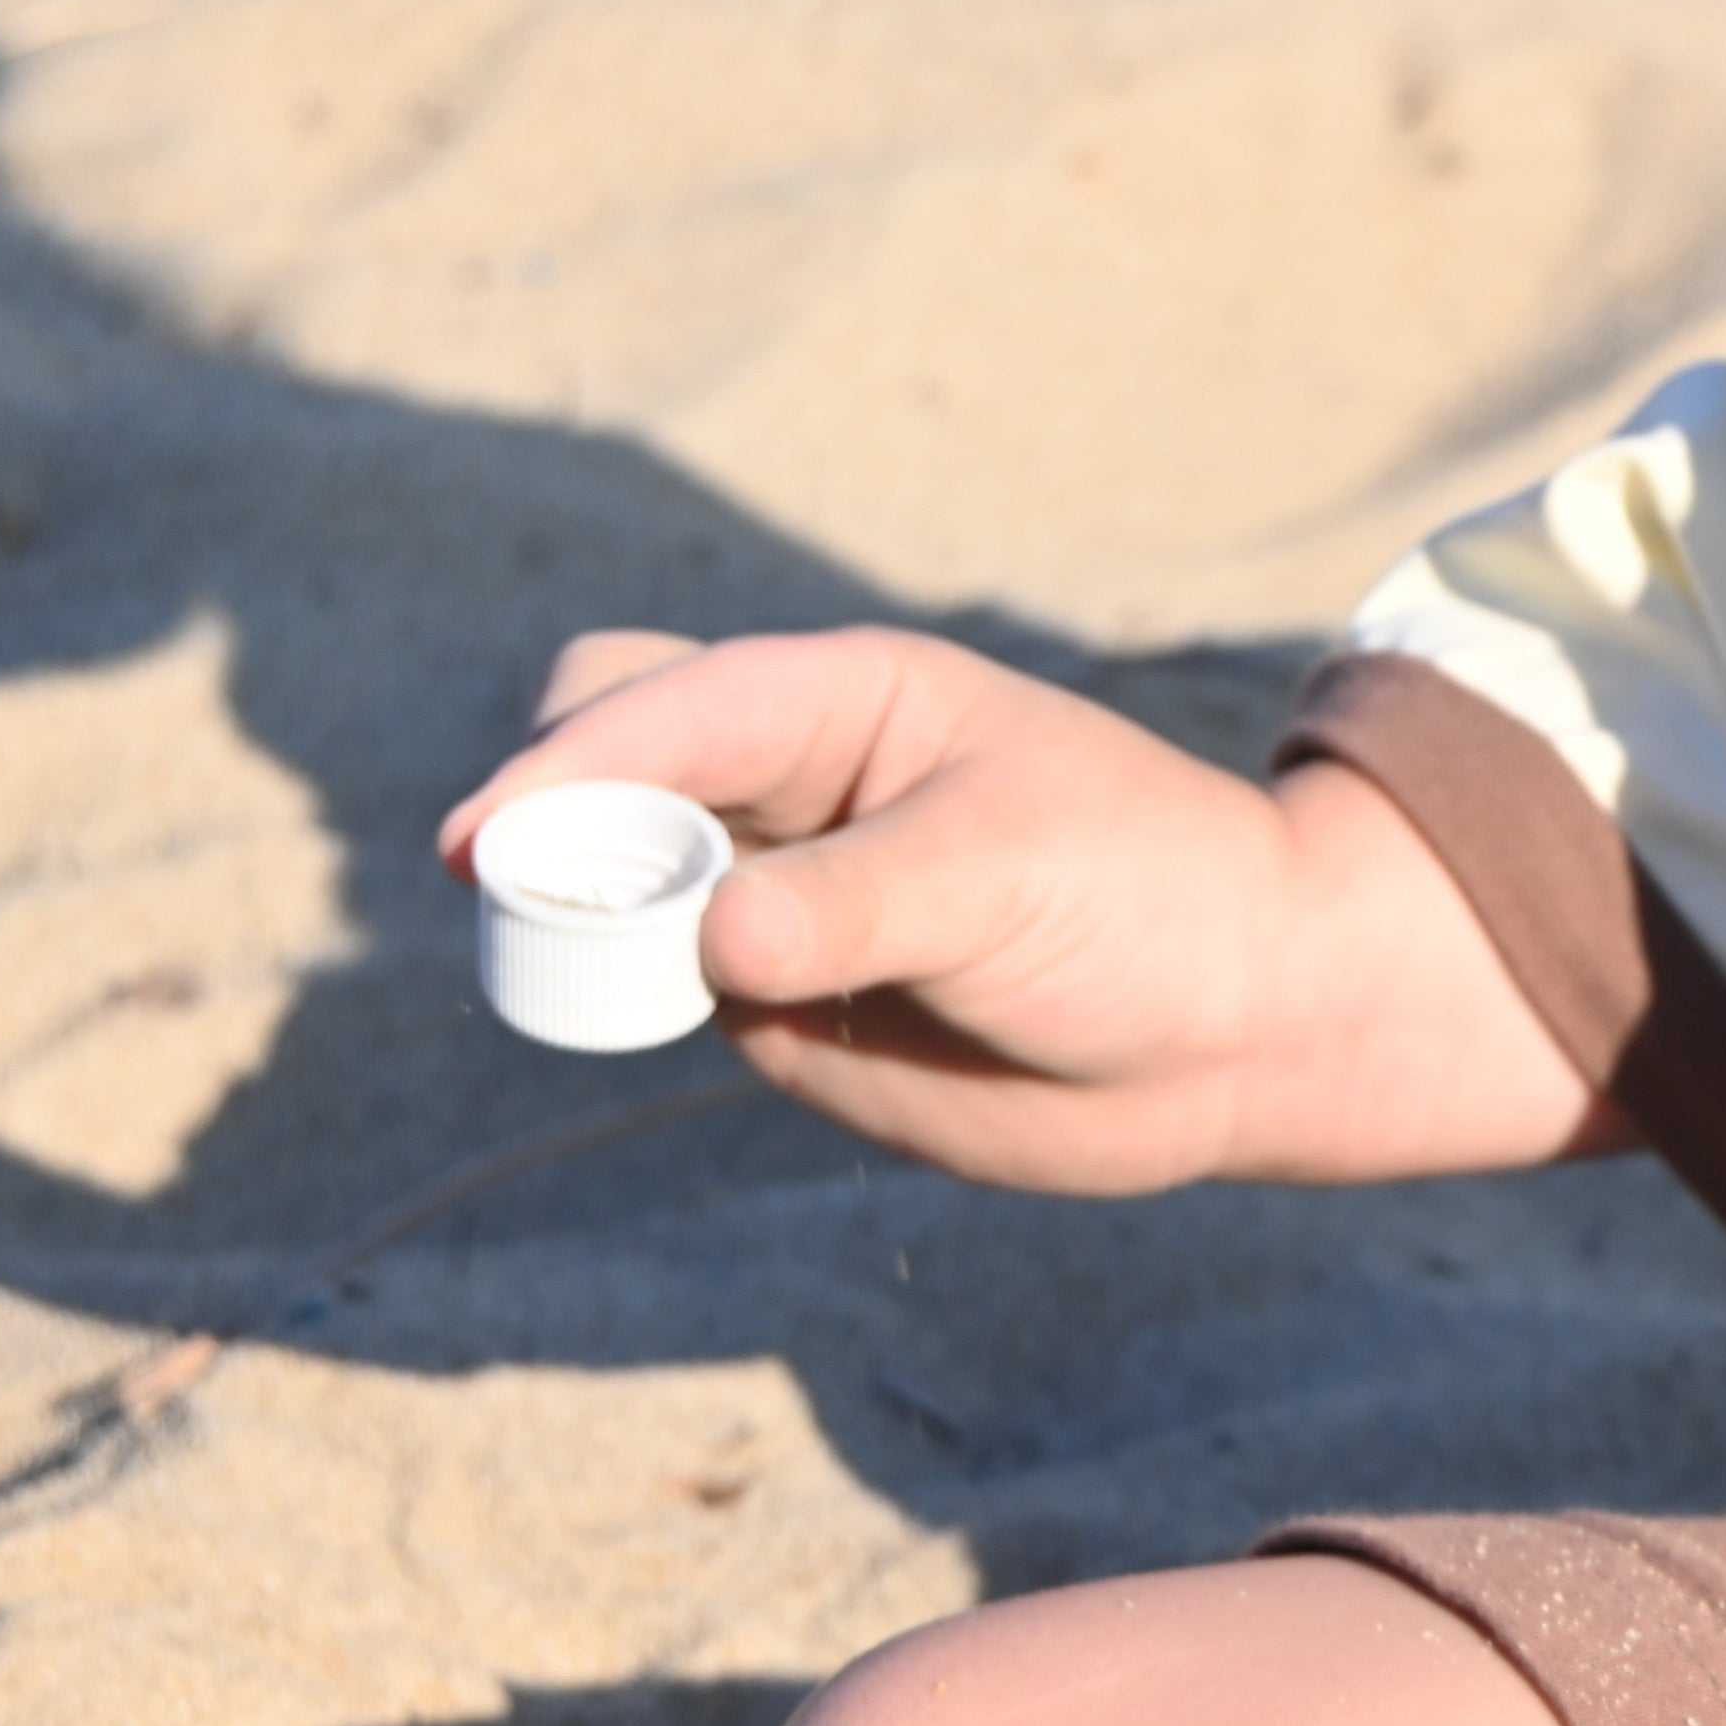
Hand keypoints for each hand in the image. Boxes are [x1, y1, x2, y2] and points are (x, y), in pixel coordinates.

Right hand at [442, 627, 1619, 1190]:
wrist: (1241, 1025)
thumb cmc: (1147, 903)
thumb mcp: (1006, 876)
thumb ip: (853, 902)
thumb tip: (710, 941)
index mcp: (841, 701)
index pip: (656, 706)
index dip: (560, 770)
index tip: (484, 849)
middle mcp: (786, 787)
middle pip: (599, 759)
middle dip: (543, 820)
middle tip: (535, 911)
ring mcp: (771, 894)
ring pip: (609, 883)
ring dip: (571, 923)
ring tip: (591, 981)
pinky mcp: (778, 1002)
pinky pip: (657, 990)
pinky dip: (620, 1001)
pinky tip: (632, 1022)